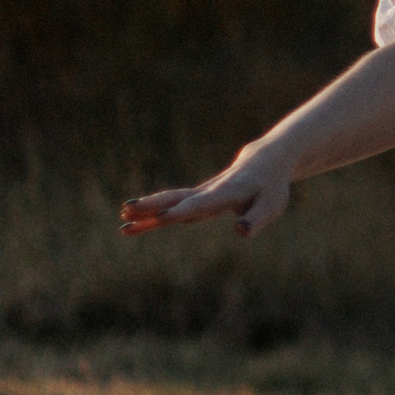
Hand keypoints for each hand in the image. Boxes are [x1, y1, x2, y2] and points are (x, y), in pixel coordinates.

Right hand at [121, 146, 293, 239]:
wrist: (264, 162)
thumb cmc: (270, 187)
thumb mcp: (272, 205)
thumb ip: (256, 219)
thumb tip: (240, 232)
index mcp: (226, 193)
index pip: (201, 203)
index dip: (183, 210)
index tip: (162, 216)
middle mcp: (209, 192)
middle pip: (176, 199)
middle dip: (152, 207)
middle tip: (126, 212)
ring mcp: (200, 194)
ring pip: (170, 201)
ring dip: (147, 210)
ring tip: (122, 221)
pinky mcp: (197, 199)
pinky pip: (173, 206)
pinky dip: (154, 215)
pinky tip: (134, 226)